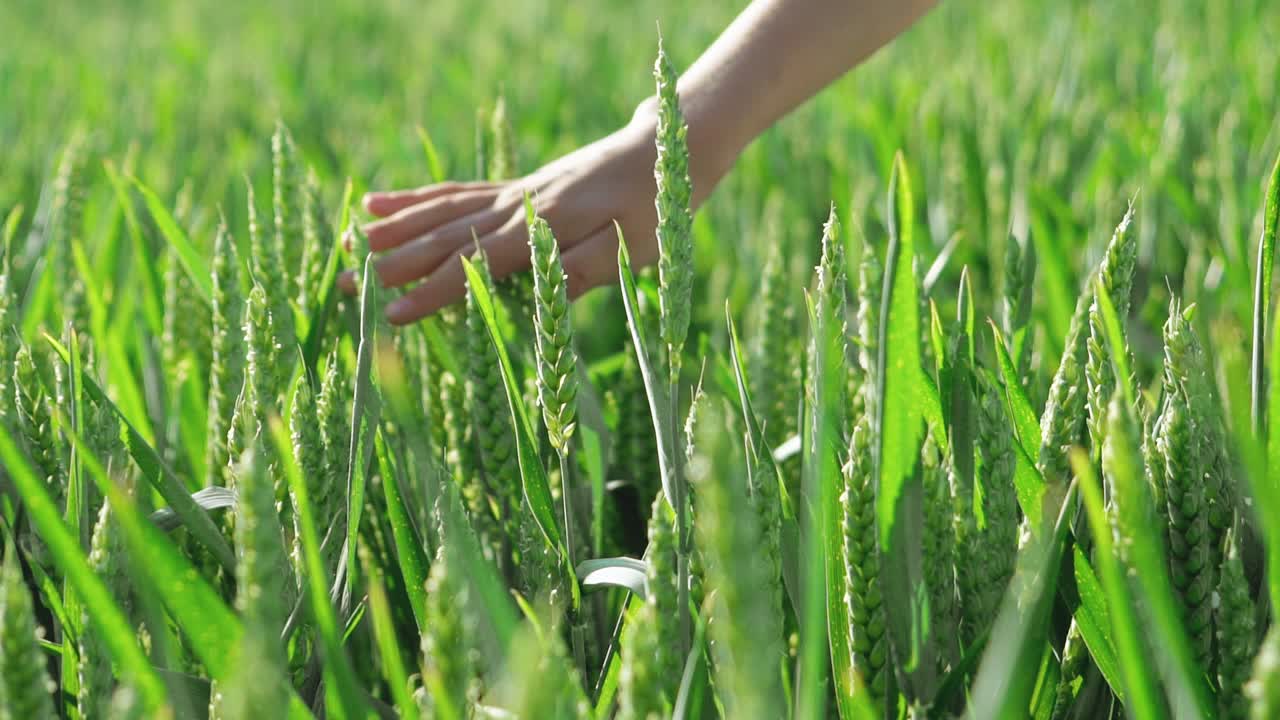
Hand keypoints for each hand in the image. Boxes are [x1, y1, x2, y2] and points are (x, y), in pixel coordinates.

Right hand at [342, 107, 675, 324]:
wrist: (664, 152)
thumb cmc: (653, 211)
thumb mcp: (631, 250)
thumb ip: (582, 270)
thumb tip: (542, 296)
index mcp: (543, 230)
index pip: (475, 266)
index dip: (431, 293)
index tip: (389, 314)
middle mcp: (517, 208)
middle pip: (444, 238)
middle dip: (392, 264)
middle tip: (344, 284)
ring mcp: (512, 194)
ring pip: (441, 210)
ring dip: (392, 228)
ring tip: (345, 241)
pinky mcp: (514, 188)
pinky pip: (456, 191)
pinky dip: (416, 198)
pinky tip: (378, 200)